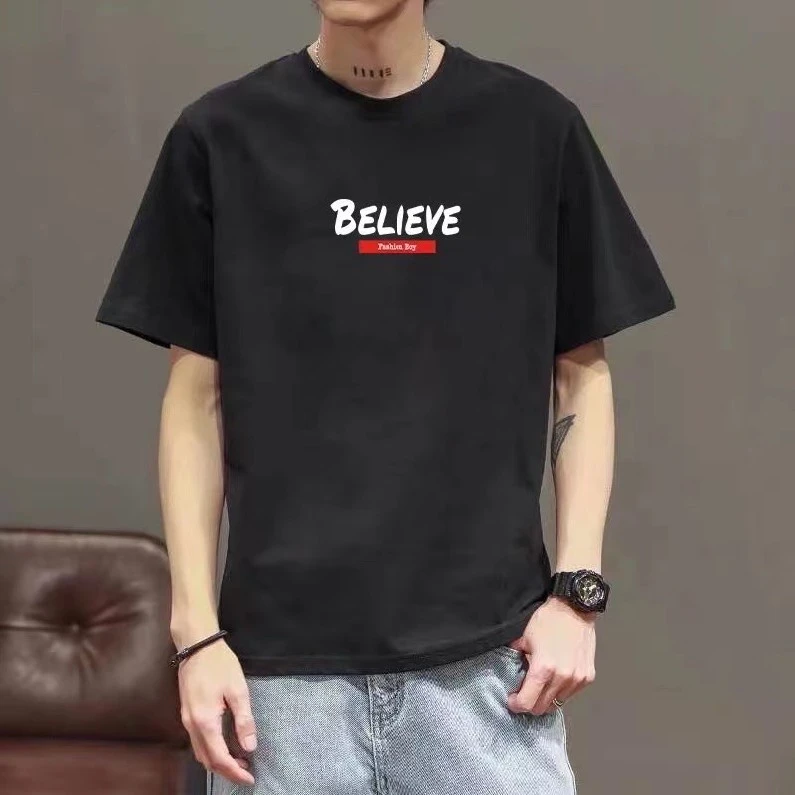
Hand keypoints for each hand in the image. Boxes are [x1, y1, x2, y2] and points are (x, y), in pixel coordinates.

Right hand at [177, 639, 256, 785]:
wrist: (197, 644)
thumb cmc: (219, 664)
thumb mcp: (238, 689)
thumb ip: (244, 720)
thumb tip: (249, 747)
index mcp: (205, 721)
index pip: (219, 757)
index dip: (234, 772)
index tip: (250, 778)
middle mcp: (192, 725)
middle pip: (207, 760)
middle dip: (226, 771)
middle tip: (246, 773)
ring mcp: (186, 719)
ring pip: (199, 752)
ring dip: (217, 762)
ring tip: (238, 761)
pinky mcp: (186, 713)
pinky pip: (196, 741)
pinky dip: (210, 750)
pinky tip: (223, 745)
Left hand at [506, 596, 596, 715]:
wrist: (574, 608)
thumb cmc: (547, 620)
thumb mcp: (523, 637)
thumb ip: (515, 658)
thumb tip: (510, 672)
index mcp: (543, 669)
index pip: (527, 703)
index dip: (516, 704)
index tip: (512, 699)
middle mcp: (562, 678)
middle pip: (542, 708)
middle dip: (530, 703)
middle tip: (524, 693)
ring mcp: (577, 679)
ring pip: (557, 703)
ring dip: (546, 698)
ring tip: (540, 684)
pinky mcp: (588, 677)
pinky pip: (570, 694)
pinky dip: (560, 691)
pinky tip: (555, 678)